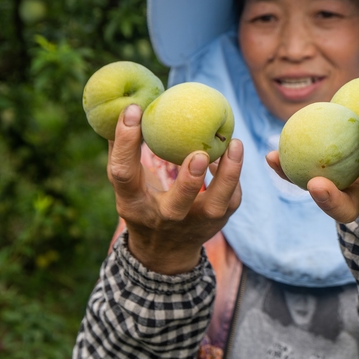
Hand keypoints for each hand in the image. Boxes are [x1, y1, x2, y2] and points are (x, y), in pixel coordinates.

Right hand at [108, 104, 242, 273]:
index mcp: (133, 204)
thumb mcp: (126, 185)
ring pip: (215, 204)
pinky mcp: (217, 222)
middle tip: (199, 153)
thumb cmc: (142, 203)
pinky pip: (231, 199)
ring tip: (235, 144)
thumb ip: (123, 150)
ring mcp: (193, 223)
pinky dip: (233, 177)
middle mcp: (163, 218)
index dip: (125, 143)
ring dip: (227, 175)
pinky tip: (231, 153)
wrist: (164, 252)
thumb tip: (125, 106)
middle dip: (189, 181)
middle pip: (177, 204)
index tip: (133, 110)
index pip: (123, 175)